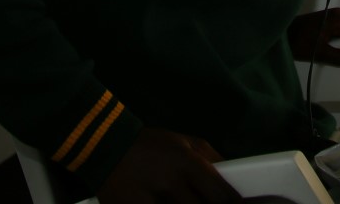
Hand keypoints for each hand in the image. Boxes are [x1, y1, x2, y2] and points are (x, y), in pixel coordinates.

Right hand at [96, 128, 240, 203]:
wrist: (105, 147)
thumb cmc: (151, 144)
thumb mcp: (184, 141)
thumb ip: (212, 159)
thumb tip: (234, 177)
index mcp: (186, 163)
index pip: (221, 195)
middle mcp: (169, 184)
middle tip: (210, 203)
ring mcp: (149, 201)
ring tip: (183, 200)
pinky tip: (166, 202)